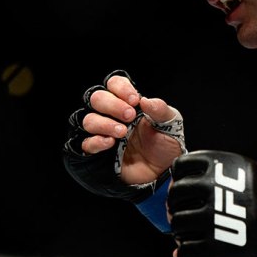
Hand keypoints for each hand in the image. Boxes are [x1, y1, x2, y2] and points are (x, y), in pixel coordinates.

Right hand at [62, 70, 186, 229]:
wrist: (164, 173)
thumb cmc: (165, 145)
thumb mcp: (171, 124)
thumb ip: (160, 110)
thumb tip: (146, 100)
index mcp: (128, 103)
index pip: (113, 84)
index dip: (120, 88)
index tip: (135, 100)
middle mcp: (112, 115)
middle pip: (97, 98)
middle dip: (112, 104)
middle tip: (129, 115)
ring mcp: (104, 133)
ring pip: (88, 119)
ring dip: (104, 123)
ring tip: (122, 132)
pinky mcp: (99, 153)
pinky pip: (86, 144)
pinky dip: (96, 141)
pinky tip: (110, 143)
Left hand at [168, 150, 256, 256]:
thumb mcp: (243, 171)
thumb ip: (213, 172)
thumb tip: (181, 175)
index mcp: (217, 168)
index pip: (181, 168)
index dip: (179, 179)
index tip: (183, 187)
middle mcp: (211, 191)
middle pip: (175, 198)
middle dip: (175, 206)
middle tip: (182, 212)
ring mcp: (211, 220)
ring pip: (177, 224)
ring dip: (179, 228)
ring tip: (190, 230)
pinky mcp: (214, 247)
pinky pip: (186, 250)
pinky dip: (186, 251)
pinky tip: (194, 249)